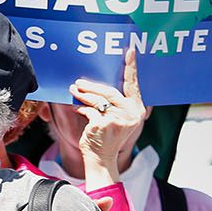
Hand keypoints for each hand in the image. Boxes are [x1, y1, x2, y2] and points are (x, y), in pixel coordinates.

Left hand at [70, 48, 146, 188]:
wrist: (102, 158)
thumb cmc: (108, 137)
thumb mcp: (117, 119)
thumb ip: (115, 103)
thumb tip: (99, 84)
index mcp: (137, 110)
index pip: (133, 85)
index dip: (130, 67)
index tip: (129, 51)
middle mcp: (131, 113)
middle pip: (110, 91)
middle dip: (92, 85)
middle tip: (79, 82)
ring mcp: (118, 119)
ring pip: (98, 99)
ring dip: (83, 94)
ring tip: (73, 90)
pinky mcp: (104, 124)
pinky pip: (89, 110)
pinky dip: (81, 108)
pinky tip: (76, 108)